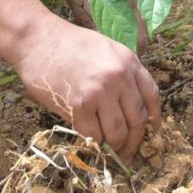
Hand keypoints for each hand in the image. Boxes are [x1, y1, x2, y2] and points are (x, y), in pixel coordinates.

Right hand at [14, 18, 160, 156]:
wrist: (38, 39)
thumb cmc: (68, 44)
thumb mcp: (106, 49)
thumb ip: (121, 74)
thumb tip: (128, 109)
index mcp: (129, 61)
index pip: (152, 96)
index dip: (154, 119)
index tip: (152, 132)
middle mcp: (120, 77)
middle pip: (137, 120)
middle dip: (133, 141)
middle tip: (126, 153)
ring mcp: (101, 91)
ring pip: (117, 133)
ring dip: (114, 147)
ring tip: (108, 151)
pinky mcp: (79, 104)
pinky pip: (93, 135)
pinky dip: (92, 142)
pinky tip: (88, 141)